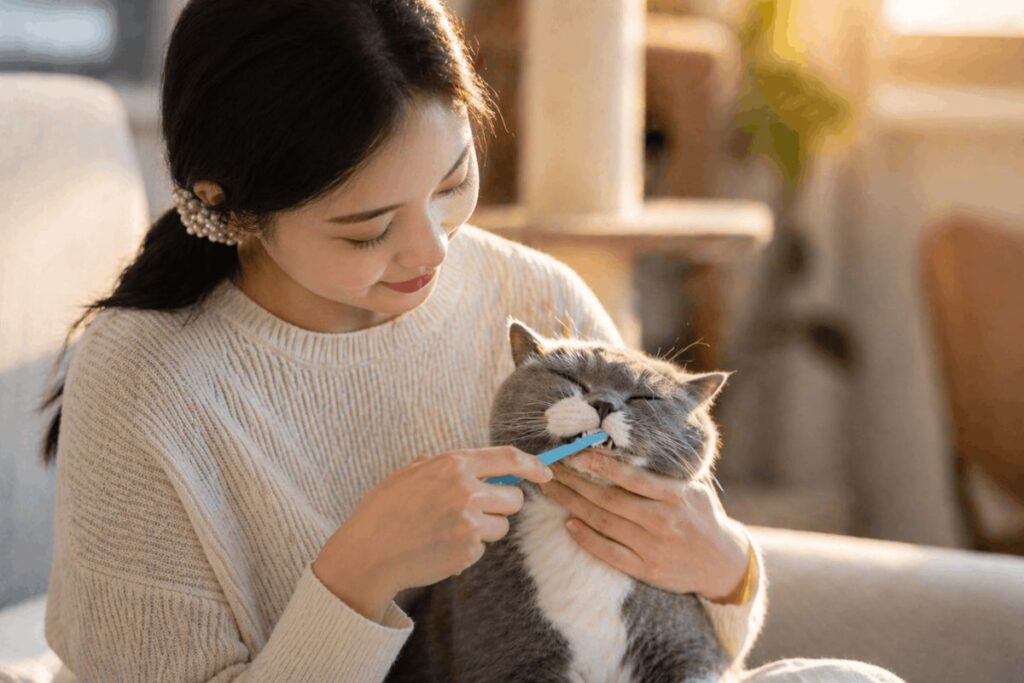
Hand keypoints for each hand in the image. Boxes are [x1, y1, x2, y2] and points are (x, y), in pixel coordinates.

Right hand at [315, 446, 553, 605]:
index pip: (509, 458)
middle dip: (503, 504)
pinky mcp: (467, 552)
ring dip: (485, 528)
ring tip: (450, 529)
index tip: (546, 473)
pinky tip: (439, 546)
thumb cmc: (385, 509)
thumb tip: (477, 464)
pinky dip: (467, 549)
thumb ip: (445, 464)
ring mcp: (469, 524)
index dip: (534, 465)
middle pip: (514, 498)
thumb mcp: (411, 471)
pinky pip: (482, 548)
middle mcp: (466, 491)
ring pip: (502, 526)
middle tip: (478, 509)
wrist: (368, 553)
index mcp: (453, 464)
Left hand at [538, 449, 749, 602]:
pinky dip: (586, 539)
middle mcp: (662, 521)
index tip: (574, 452)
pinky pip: (609, 553)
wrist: (723, 564)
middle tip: (550, 468)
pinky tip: (568, 524)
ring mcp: (652, 547)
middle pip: (608, 498)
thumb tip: (627, 450)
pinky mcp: (646, 569)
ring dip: (572, 505)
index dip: (600, 464)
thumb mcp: (693, 488)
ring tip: (551, 489)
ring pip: (603, 522)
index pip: (630, 477)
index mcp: (675, 496)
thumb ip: (662, 474)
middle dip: (575, 481)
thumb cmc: (703, 517)